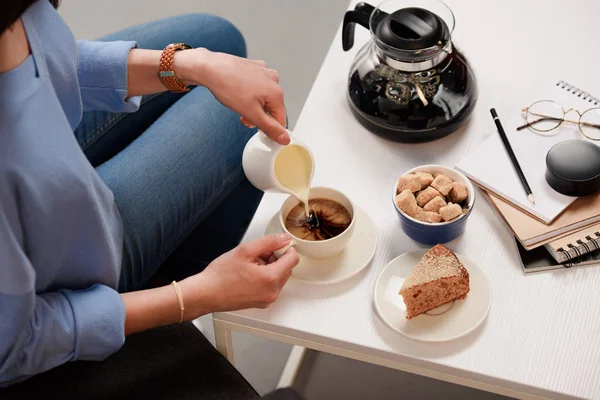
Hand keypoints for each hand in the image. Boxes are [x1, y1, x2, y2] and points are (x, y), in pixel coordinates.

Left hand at [176, 48, 289, 144]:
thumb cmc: (228, 86)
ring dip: (253, 104)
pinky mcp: (255, 66)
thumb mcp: (251, 113)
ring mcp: (264, 71)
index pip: (280, 120)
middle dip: (258, 115)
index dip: (266, 127)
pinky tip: (238, 90)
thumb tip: (285, 139)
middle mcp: (274, 79)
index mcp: (277, 92)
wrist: (210, 68)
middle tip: (243, 116)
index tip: (254, 127)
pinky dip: (249, 91)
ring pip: (264, 96)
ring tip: (238, 101)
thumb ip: (270, 128)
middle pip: (272, 107)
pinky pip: (257, 85)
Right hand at [180, 234, 298, 316]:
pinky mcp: (261, 303)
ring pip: (278, 277)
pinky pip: (270, 286)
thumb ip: (269, 242)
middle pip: (286, 269)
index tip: (275, 245)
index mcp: (271, 279)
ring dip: (269, 268)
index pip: (293, 259)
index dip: (285, 248)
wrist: (205, 294)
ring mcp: (267, 299)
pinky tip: (248, 274)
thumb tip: (284, 239)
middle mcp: (272, 292)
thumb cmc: (220, 275)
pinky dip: (264, 277)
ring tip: (250, 264)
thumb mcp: (245, 250)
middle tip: (257, 254)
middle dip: (276, 258)